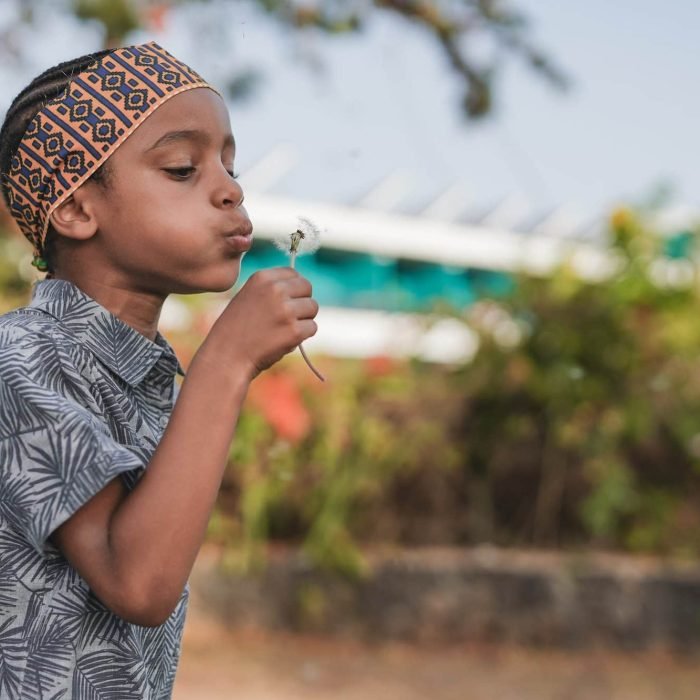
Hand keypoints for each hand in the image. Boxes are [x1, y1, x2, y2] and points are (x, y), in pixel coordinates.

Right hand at [201, 267, 318, 380]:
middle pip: (307, 287)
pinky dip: (303, 336)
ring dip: (303, 319)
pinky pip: (312, 327)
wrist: (226, 357)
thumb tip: (300, 288)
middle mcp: (275, 290)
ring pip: (312, 307)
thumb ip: (271, 289)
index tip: (286, 301)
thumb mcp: (247, 297)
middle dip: (302, 301)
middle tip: (289, 317)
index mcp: (262, 278)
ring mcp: (286, 310)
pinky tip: (285, 340)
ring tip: (284, 329)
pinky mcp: (294, 331)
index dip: (293, 288)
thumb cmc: (235, 330)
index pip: (294, 273)